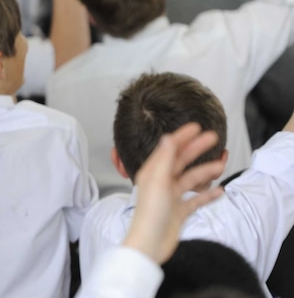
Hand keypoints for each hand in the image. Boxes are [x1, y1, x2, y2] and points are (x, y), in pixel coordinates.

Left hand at [123, 122, 225, 264]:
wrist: (150, 244)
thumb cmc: (150, 213)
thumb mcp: (158, 181)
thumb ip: (164, 159)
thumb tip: (167, 138)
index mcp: (152, 172)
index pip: (169, 149)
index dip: (182, 136)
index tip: (196, 126)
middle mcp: (161, 182)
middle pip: (181, 161)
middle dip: (197, 149)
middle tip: (214, 138)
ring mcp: (171, 197)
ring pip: (191, 179)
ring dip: (205, 172)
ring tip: (221, 166)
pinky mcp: (179, 211)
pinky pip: (196, 199)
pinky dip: (207, 195)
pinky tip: (220, 191)